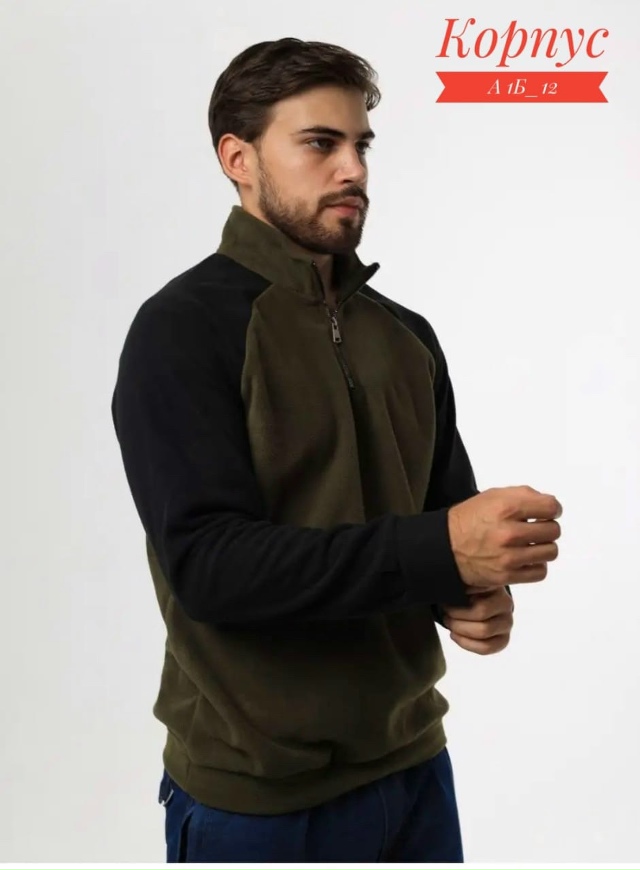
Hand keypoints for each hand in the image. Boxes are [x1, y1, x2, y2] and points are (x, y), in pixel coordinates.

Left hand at [442, 587, 513, 654]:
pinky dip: (466, 643)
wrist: (472, 602)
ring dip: (459, 628)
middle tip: (446, 611)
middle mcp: (505, 603)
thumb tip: (449, 587)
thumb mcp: (462, 581)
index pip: (479, 588)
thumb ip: (460, 581)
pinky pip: (486, 647)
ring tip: (449, 622)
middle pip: (481, 612)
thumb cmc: (464, 591)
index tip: (449, 595)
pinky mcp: (503, 639)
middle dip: (457, 614)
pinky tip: (454, 635)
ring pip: (483, 631)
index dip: (461, 593)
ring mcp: (507, 622)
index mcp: (495, 584)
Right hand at [447, 485, 561, 589]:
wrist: (444, 547)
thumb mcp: (493, 496)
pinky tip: (526, 559)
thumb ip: (523, 496)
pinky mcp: (507, 575)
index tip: (546, 512)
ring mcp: (509, 556)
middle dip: (547, 527)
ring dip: (544, 547)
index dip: (552, 508)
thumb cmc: (470, 519)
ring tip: (531, 544)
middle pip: (553, 530)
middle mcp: (509, 532)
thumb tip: (551, 506)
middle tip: (536, 528)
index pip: (551, 507)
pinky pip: (540, 572)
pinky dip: (536, 565)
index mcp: (506, 507)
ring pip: (550, 552)